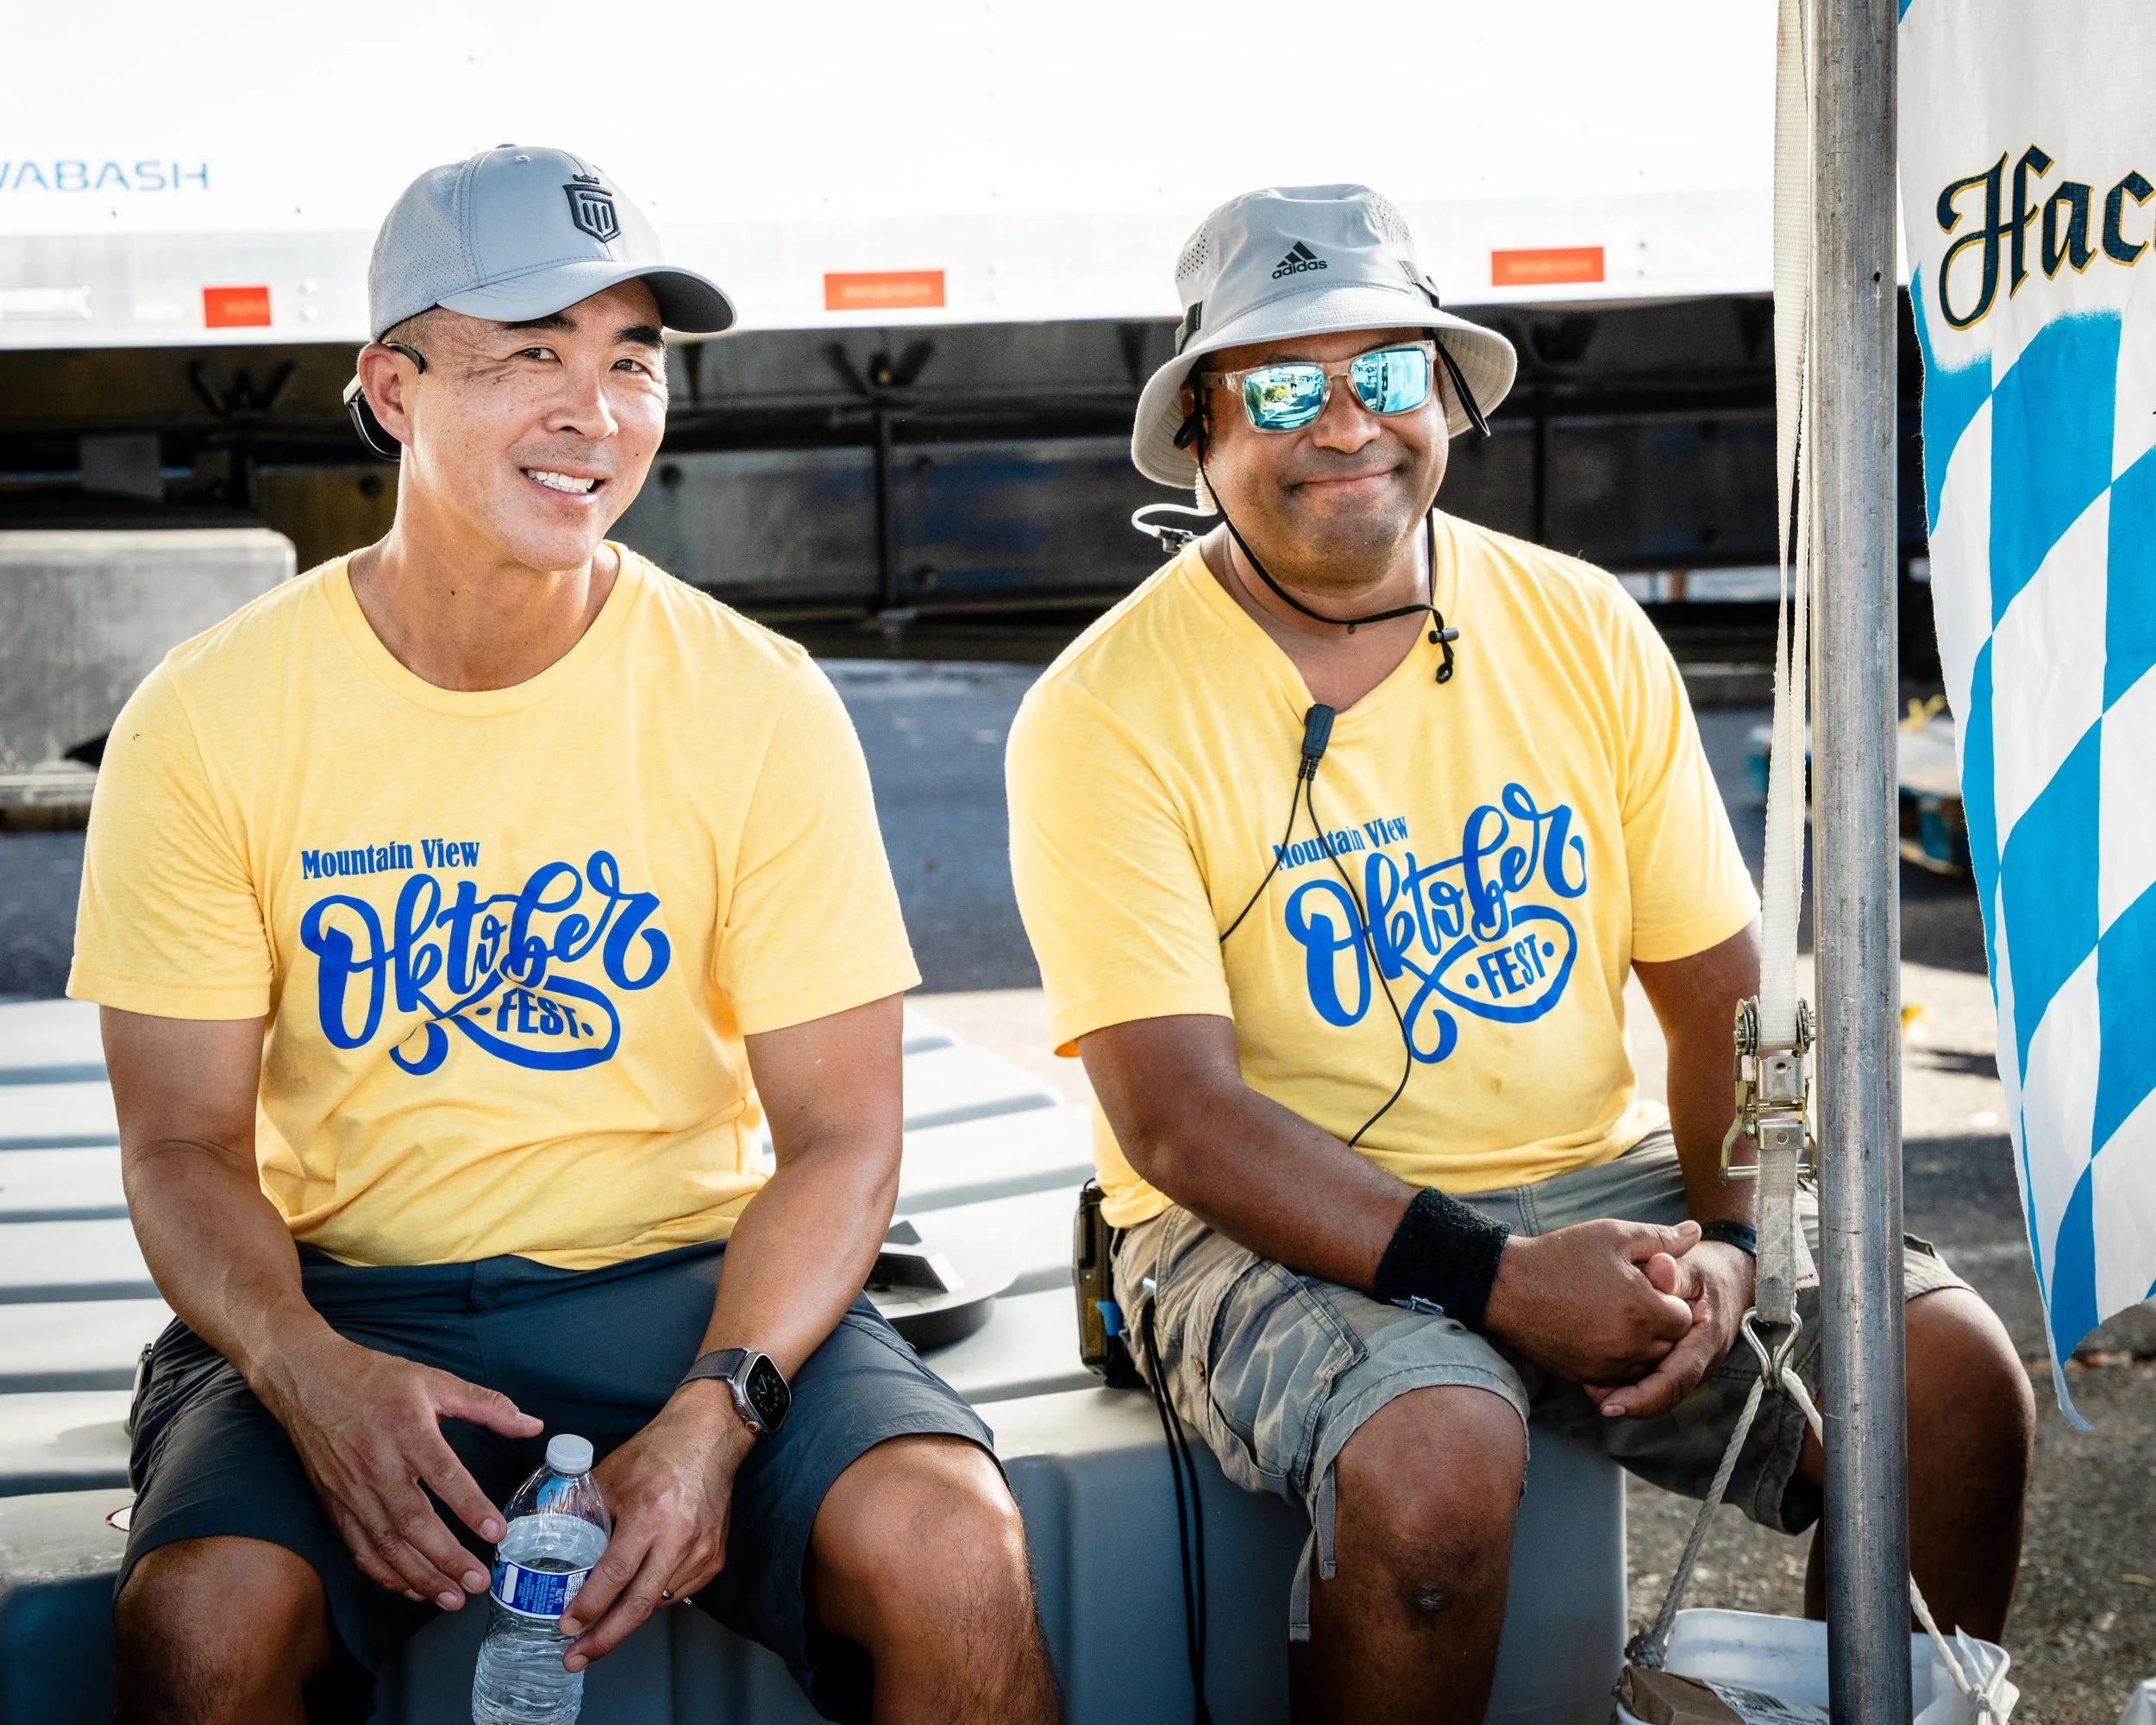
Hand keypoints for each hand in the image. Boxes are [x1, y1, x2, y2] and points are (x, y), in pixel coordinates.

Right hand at [252, 1327, 541, 1609]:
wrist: (309, 1381)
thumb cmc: (376, 1379)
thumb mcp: (435, 1380)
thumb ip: (487, 1405)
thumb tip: (532, 1425)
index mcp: (408, 1430)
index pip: (445, 1476)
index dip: (472, 1507)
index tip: (498, 1532)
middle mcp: (378, 1465)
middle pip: (415, 1522)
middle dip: (448, 1558)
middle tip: (479, 1582)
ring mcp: (352, 1490)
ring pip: (387, 1544)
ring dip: (420, 1576)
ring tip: (453, 1598)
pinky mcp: (335, 1505)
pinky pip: (359, 1549)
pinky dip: (384, 1575)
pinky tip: (411, 1589)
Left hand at [557, 1382, 754, 1668]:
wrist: (708, 1437)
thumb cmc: (657, 1453)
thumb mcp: (609, 1477)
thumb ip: (579, 1510)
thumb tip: (544, 1537)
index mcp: (650, 1514)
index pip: (614, 1574)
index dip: (588, 1606)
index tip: (566, 1625)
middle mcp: (679, 1537)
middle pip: (638, 1606)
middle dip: (603, 1639)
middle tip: (574, 1657)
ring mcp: (701, 1551)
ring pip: (656, 1603)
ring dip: (625, 1618)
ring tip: (599, 1627)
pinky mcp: (714, 1557)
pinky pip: (677, 1593)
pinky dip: (652, 1599)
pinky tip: (635, 1594)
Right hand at [1483, 1219, 1701, 1386]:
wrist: (1507, 1288)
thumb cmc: (1560, 1257)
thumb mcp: (1612, 1236)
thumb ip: (1660, 1238)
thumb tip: (1696, 1231)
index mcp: (1643, 1308)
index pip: (1684, 1318)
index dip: (1670, 1300)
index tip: (1648, 1287)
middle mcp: (1630, 1344)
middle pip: (1669, 1345)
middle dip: (1660, 1325)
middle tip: (1634, 1302)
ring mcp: (1607, 1364)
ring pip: (1646, 1365)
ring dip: (1642, 1346)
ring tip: (1618, 1318)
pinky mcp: (1586, 1376)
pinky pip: (1620, 1378)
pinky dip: (1618, 1361)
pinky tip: (1601, 1335)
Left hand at [1587, 1239, 1755, 1419]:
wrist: (1730, 1281)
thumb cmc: (1707, 1273)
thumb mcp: (1692, 1268)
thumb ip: (1674, 1272)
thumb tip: (1660, 1266)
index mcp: (1705, 1341)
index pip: (1677, 1379)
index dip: (1643, 1397)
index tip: (1610, 1405)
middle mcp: (1699, 1362)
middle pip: (1664, 1393)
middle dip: (1628, 1400)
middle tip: (1590, 1393)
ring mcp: (1688, 1365)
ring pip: (1657, 1390)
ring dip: (1625, 1392)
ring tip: (1590, 1385)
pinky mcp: (1677, 1362)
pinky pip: (1654, 1379)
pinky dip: (1629, 1380)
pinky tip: (1600, 1373)